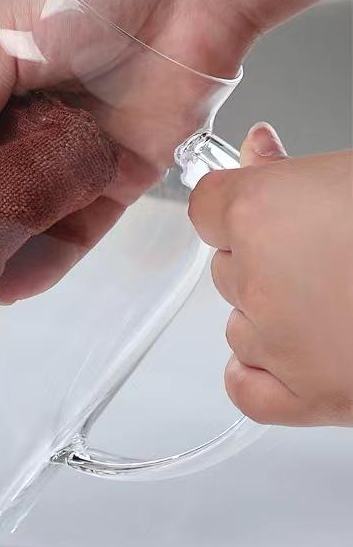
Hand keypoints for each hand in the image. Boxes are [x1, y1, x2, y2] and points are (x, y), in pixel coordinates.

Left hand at [189, 124, 352, 425]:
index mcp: (259, 210)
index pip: (208, 205)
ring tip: (335, 301)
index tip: (268, 207)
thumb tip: (260, 147)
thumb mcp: (345, 171)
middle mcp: (256, 277)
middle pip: (228, 265)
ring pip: (239, 325)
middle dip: (266, 259)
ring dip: (271, 316)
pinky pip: (248, 390)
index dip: (241, 205)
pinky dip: (261, 374)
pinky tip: (295, 355)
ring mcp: (278, 342)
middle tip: (324, 253)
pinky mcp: (310, 398)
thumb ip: (292, 167)